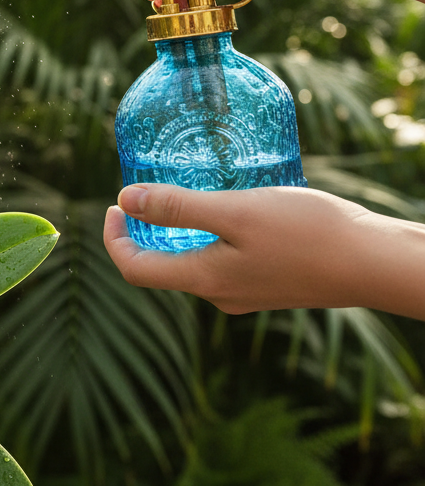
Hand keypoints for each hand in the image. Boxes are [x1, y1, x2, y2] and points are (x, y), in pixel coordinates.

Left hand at [104, 183, 424, 318]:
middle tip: (141, 191)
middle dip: (142, 230)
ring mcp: (244, 291)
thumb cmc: (307, 234)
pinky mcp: (267, 280)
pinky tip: (222, 204)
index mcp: (204, 279)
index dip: (113, 238)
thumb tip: (124, 200)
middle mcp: (219, 293)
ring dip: (174, 230)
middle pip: (159, 266)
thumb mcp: (235, 211)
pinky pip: (219, 258)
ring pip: (191, 260)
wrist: (374, 262)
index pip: (135, 268)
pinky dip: (205, 233)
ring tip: (178, 192)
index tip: (112, 204)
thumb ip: (177, 207)